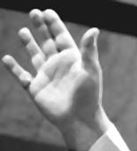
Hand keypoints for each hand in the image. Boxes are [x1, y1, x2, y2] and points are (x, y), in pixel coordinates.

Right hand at [2, 9, 110, 150]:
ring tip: (23, 31)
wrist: (79, 119)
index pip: (61, 37)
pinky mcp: (35, 89)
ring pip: (35, 56)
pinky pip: (22, 76)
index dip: (54, 24)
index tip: (47, 12)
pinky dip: (14, 68)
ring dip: (29, 44)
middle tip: (34, 12)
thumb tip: (94, 30)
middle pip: (47, 42)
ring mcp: (46, 76)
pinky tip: (7, 59)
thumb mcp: (90, 70)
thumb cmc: (88, 96)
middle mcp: (58, 66)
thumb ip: (89, 50)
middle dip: (41, 28)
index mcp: (71, 60)